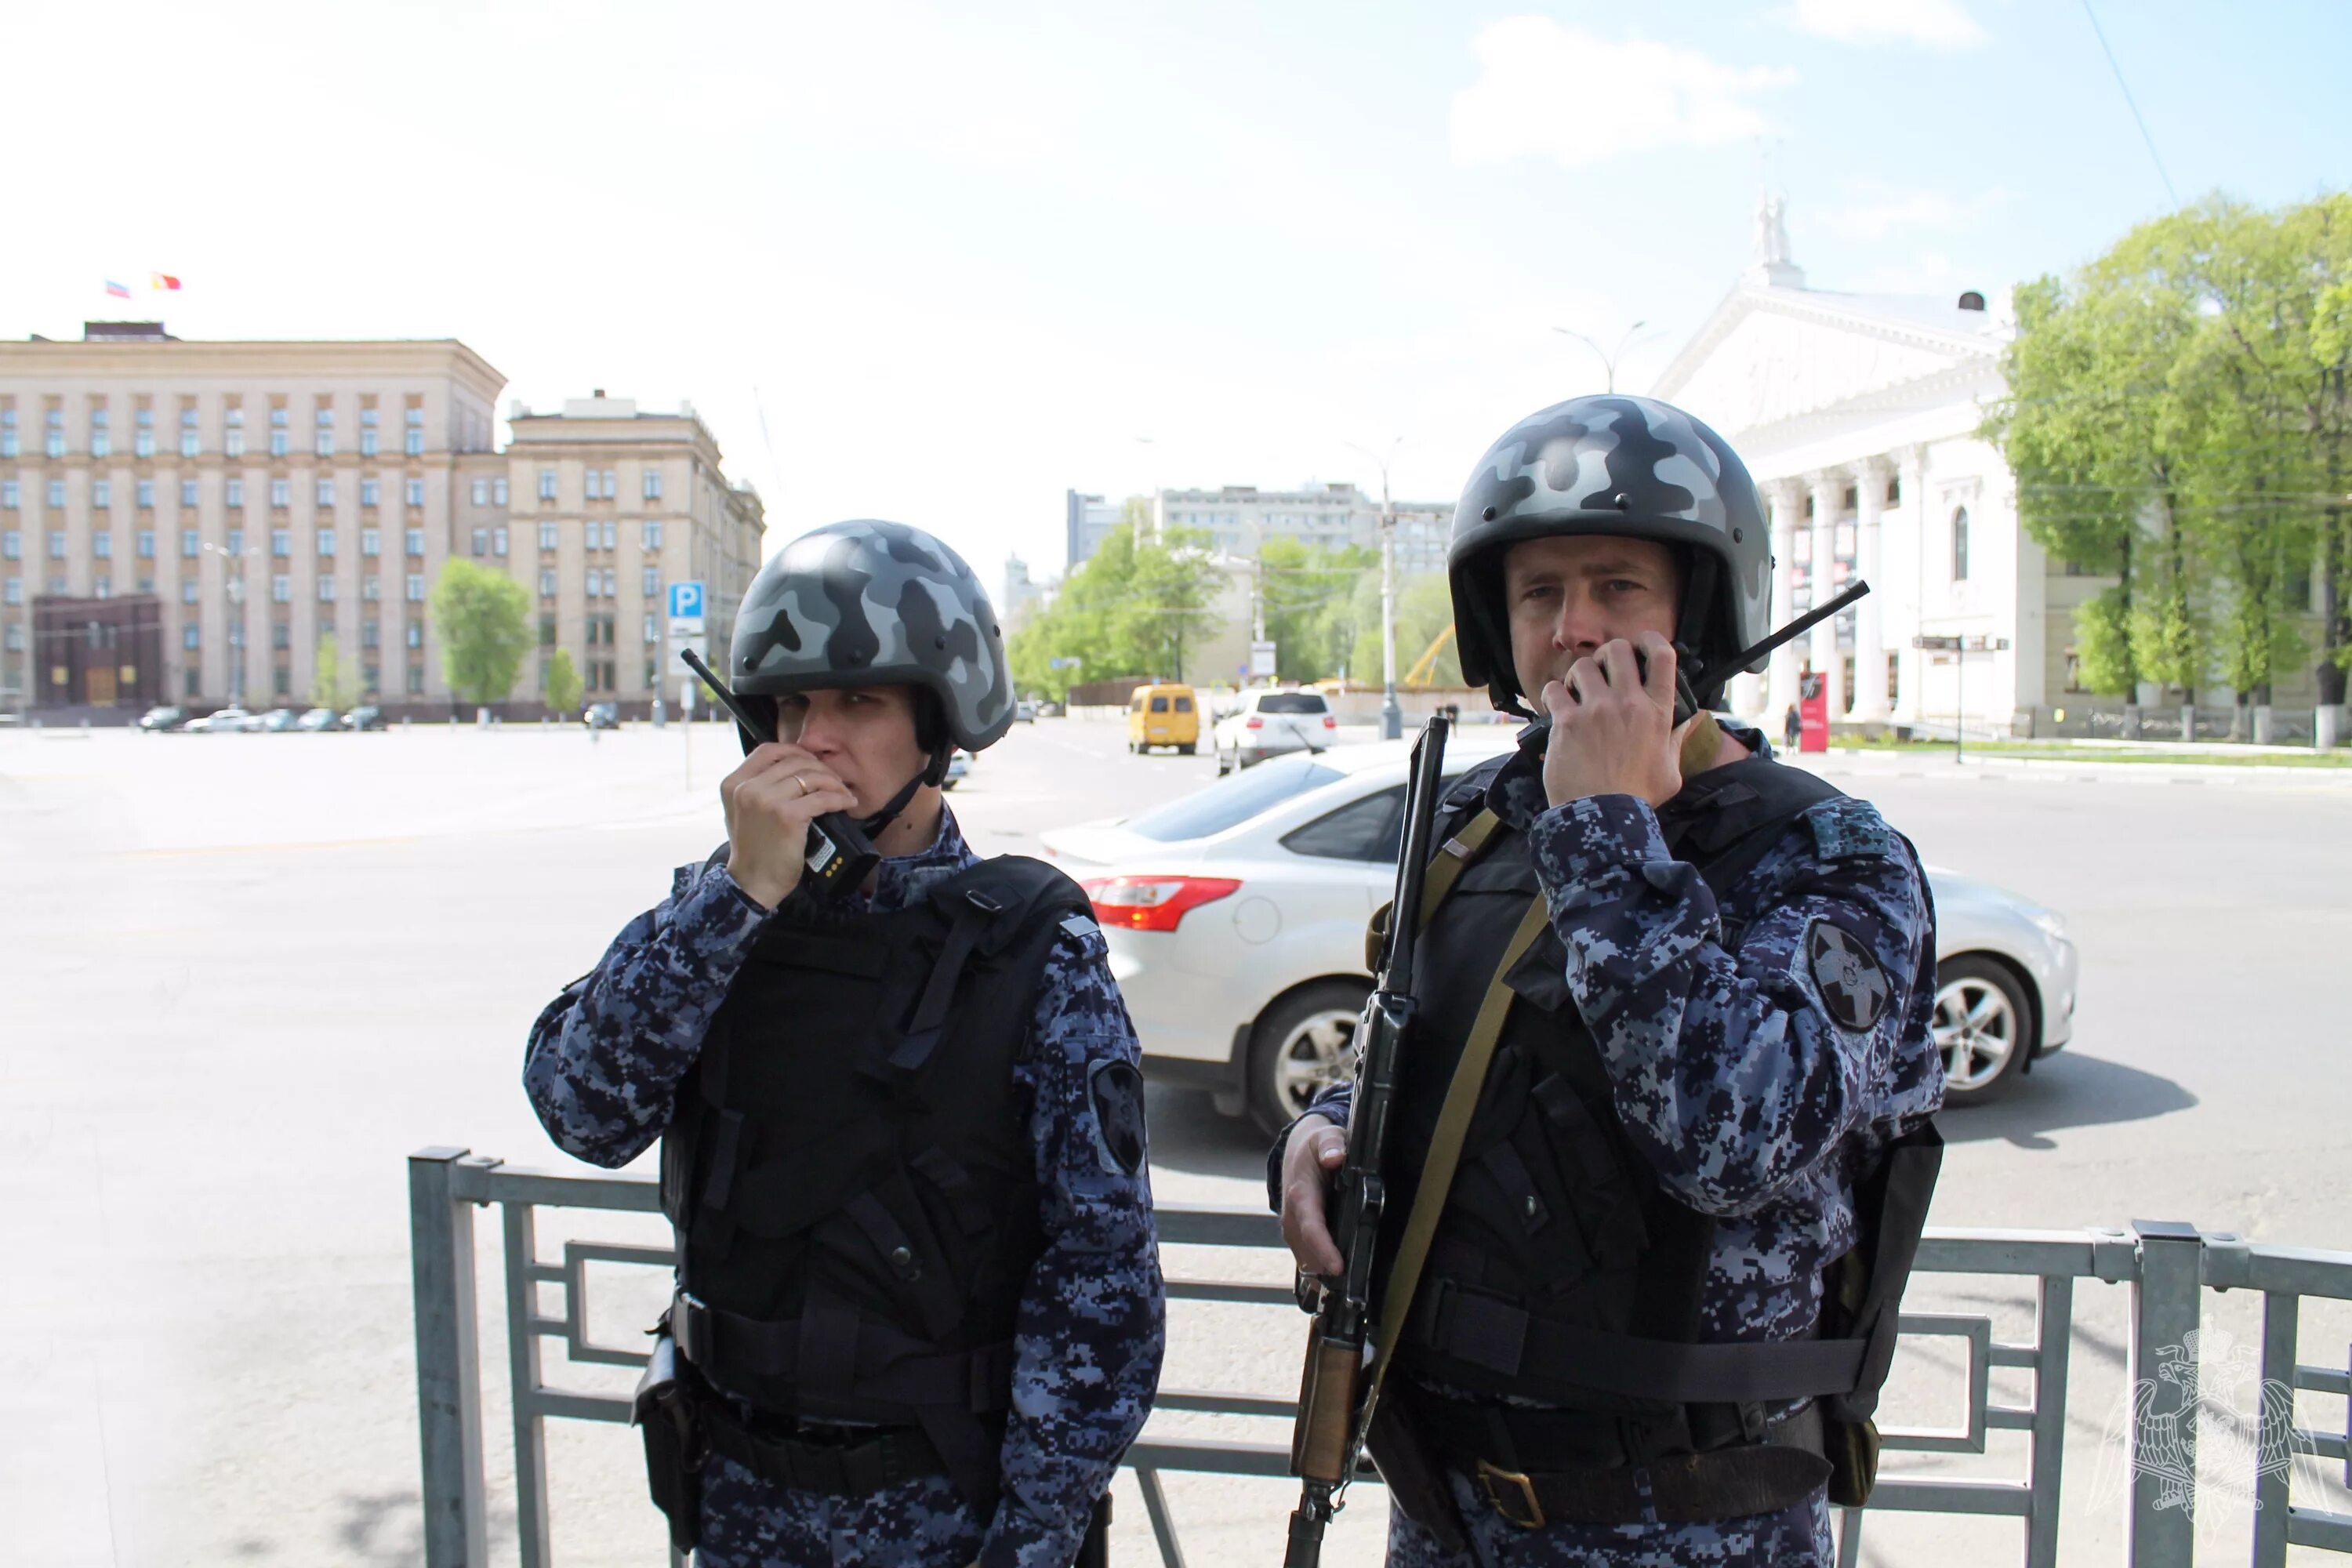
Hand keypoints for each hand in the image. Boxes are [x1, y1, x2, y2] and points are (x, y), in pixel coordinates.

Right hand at [719, 742, 860, 908]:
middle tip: (834, 780)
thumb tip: (790, 769)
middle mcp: (747, 788)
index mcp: (734, 783)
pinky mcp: (787, 816)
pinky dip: (839, 798)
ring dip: (833, 782)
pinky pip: (822, 798)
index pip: (769, 751)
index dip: (795, 751)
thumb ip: (756, 787)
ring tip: (843, 792)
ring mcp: (766, 800)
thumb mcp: (742, 811)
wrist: (753, 882)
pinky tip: (847, 803)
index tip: (812, 762)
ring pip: (811, 776)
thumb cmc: (753, 849)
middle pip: (794, 761)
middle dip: (820, 768)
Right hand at [1279, 1114, 1347, 1276]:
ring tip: (1347, 1291)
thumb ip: (1332, 1144)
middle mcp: (1292, 1215)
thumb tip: (1335, 1157)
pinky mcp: (1296, 1235)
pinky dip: (1319, 1271)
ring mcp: (1292, 1228)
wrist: (1295, 1152)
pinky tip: (1335, 1283)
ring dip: (1322, 1275)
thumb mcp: (1326, 1136)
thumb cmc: (1315, 1147)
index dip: (1323, 1248)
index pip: (1311, 1227)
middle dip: (1326, 1270)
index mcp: (1301, 1194)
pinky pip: (1306, 1258)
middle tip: (1352, 1289)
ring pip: (1305, 1259)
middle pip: (1308, 1251)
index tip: (1337, 1267)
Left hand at [1538, 631, 1697, 808]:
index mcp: (1658, 712)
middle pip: (1618, 650)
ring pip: (1583, 666)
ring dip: (1579, 675)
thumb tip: (1686, 724)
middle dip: (1608, 654)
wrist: (1602, 818)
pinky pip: (1555, 690)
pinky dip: (1554, 694)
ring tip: (1578, 692)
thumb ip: (1676, 742)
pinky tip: (1557, 706)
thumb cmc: (1637, 798)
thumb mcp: (1671, 771)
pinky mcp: (1567, 722)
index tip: (1641, 642)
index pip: (1662, 656)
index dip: (1650, 640)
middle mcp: (1628, 704)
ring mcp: (1596, 710)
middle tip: (1603, 670)